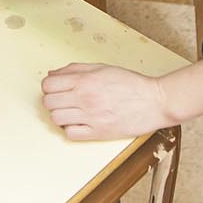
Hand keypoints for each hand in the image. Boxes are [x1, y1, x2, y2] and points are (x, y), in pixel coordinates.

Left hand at [40, 63, 172, 140]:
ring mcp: (91, 117)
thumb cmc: (131, 84)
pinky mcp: (98, 133)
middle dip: (52, 100)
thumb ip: (75, 69)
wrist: (154, 101)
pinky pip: (70, 134)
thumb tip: (53, 74)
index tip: (55, 88)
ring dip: (59, 115)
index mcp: (85, 80)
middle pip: (49, 102)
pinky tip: (78, 123)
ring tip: (70, 112)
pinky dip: (70, 129)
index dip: (49, 86)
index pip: (48, 85)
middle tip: (62, 100)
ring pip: (56, 119)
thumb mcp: (102, 68)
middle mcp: (85, 98)